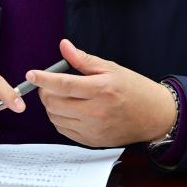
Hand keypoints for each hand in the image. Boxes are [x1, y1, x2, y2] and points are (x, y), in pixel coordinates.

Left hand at [28, 39, 177, 146]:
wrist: (154, 116)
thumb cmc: (134, 89)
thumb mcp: (111, 68)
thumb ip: (84, 59)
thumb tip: (64, 46)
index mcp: (101, 89)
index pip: (64, 85)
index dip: (44, 79)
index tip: (31, 74)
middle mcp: (96, 111)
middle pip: (55, 103)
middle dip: (46, 91)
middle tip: (50, 84)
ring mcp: (93, 129)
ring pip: (56, 118)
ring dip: (52, 105)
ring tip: (62, 96)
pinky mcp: (92, 141)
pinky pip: (64, 130)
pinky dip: (60, 118)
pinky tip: (69, 109)